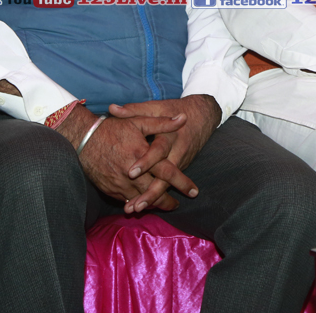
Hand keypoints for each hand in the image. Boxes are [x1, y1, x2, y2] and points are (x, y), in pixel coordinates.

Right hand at [57, 104, 190, 204]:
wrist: (83, 138)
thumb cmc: (113, 128)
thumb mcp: (139, 121)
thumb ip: (163, 123)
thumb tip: (184, 118)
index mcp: (142, 155)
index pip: (167, 173)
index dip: (182, 183)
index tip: (194, 191)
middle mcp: (131, 173)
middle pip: (155, 192)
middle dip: (168, 202)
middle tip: (177, 205)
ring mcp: (119, 183)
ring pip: (141, 200)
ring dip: (153, 204)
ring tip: (163, 206)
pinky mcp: (109, 189)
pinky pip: (126, 200)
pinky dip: (136, 202)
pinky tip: (142, 202)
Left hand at [109, 95, 220, 212]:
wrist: (203, 115)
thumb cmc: (175, 109)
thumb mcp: (156, 107)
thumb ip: (134, 109)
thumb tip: (112, 108)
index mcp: (169, 135)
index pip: (158, 151)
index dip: (146, 162)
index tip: (131, 173)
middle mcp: (176, 151)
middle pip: (166, 176)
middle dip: (151, 193)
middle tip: (136, 206)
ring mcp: (181, 161)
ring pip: (168, 183)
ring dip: (154, 198)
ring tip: (136, 209)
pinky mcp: (181, 166)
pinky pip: (169, 183)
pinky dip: (158, 194)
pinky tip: (144, 205)